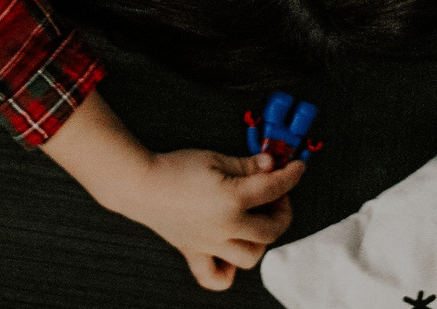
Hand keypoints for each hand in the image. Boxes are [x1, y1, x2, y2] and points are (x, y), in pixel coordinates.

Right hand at [116, 148, 306, 289]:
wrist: (139, 184)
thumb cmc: (173, 168)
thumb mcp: (215, 158)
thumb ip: (247, 165)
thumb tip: (271, 165)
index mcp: (232, 200)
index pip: (274, 189)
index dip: (290, 176)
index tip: (297, 168)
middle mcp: (225, 228)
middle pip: (271, 229)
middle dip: (282, 210)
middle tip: (276, 193)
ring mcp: (211, 245)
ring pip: (250, 257)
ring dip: (261, 240)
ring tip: (255, 221)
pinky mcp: (195, 253)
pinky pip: (216, 278)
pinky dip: (228, 272)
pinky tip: (230, 253)